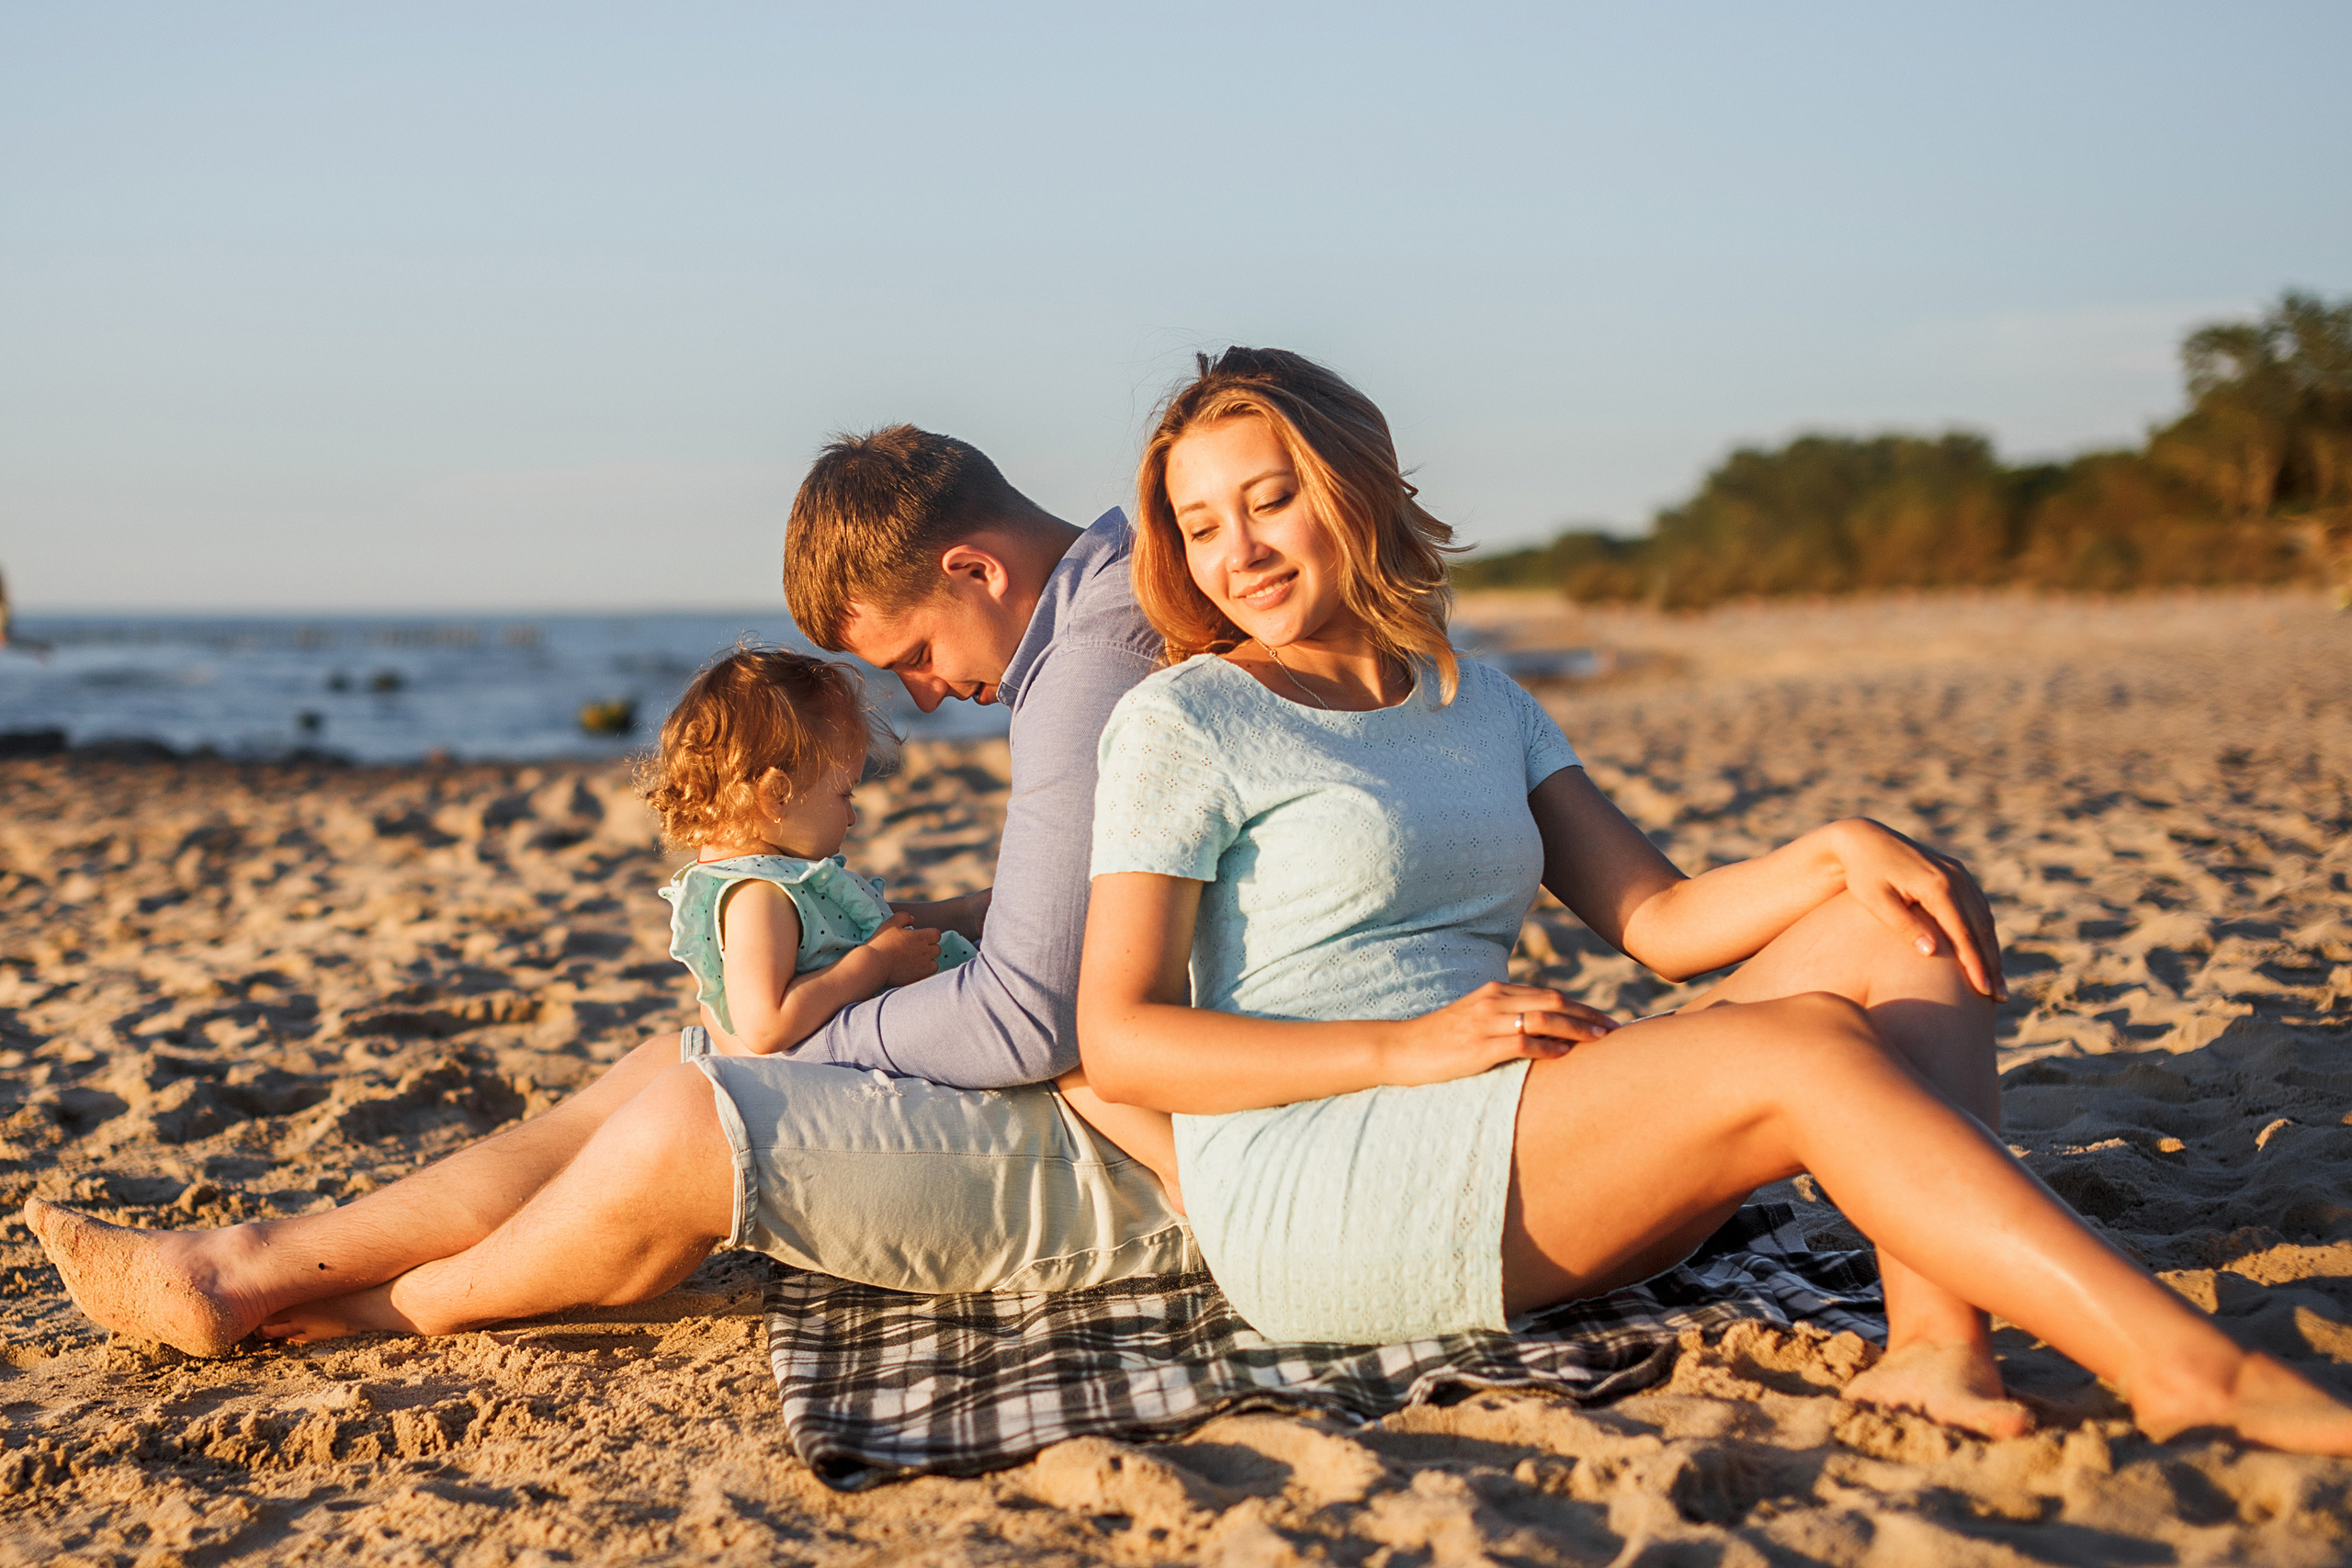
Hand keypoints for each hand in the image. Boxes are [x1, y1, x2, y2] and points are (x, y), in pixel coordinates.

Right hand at [861, 912, 942, 985]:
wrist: (874, 964)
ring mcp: (924, 965)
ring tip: (915, 960)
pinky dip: (925, 972)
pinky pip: (929, 974)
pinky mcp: (919, 977)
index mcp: (921, 937)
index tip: (918, 938)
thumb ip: (904, 917)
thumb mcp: (891, 923)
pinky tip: (914, 969)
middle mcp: (926, 951)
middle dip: (929, 948)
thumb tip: (913, 920)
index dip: (928, 935)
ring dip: (928, 961)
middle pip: (937, 948)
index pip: (936, 934)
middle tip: (915, 949)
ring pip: (935, 962)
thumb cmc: (882, 943)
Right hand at [1381, 980, 1617, 1087]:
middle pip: (1554, 1001)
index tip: (1605, 1020)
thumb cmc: (1437, 1041)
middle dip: (1589, 1015)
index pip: (1549, 994)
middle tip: (1617, 1029)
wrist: (1398, 1049)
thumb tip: (1538, 1033)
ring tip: (1603, 1040)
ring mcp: (1486, 1023)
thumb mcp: (1473, 1020)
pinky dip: (1548, 1046)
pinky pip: (1522, 1042)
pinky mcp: (1479, 1047)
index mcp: (1494, 992)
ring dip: (1578, 1029)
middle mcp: (1493, 1001)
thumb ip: (1503, 1019)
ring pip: (1544, 1017)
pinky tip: (1566, 1054)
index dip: (1581, 1006)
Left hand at [1826, 818, 2006, 999]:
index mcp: (1937, 885)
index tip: (1984, 992)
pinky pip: (1978, 907)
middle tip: (2000, 999)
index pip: (1963, 933)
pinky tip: (1987, 954)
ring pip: (1985, 919)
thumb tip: (1932, 953)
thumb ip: (1904, 926)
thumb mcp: (1876, 901)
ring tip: (1998, 984)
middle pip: (1981, 929)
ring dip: (1992, 951)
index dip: (1975, 965)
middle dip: (1991, 965)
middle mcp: (1955, 877)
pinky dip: (1985, 932)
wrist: (1863, 839)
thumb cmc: (1863, 874)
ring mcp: (1959, 874)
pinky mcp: (1957, 873)